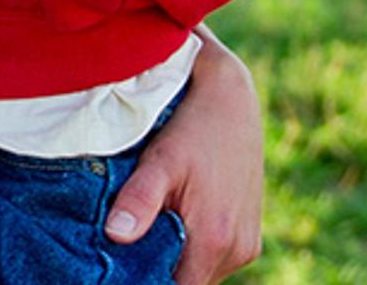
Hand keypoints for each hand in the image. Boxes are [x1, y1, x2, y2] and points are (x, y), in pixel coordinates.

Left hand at [107, 34, 264, 282]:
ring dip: (178, 259)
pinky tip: (177, 220)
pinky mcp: (250, 237)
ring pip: (201, 272)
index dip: (144, 279)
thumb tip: (116, 235)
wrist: (231, 99)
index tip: (120, 265)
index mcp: (214, 238)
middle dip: (159, 269)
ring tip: (153, 227)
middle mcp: (237, 250)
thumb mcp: (160, 159)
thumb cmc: (192, 128)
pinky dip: (194, 249)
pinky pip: (216, 259)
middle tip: (129, 242)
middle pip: (187, 282)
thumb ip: (140, 200)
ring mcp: (247, 245)